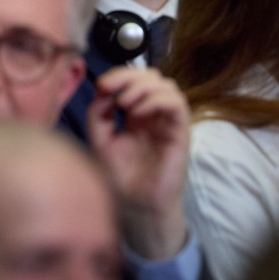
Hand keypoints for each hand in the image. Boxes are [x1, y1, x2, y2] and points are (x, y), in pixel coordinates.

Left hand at [87, 66, 189, 259]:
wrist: (136, 204)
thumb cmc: (119, 174)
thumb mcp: (99, 138)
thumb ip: (98, 113)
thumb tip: (103, 88)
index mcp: (135, 113)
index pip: (134, 79)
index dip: (118, 74)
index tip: (101, 85)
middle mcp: (154, 114)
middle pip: (152, 76)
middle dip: (129, 76)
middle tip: (110, 89)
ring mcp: (168, 123)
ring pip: (167, 85)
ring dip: (142, 87)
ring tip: (123, 104)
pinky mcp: (180, 133)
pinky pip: (177, 105)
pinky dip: (157, 100)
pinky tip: (138, 113)